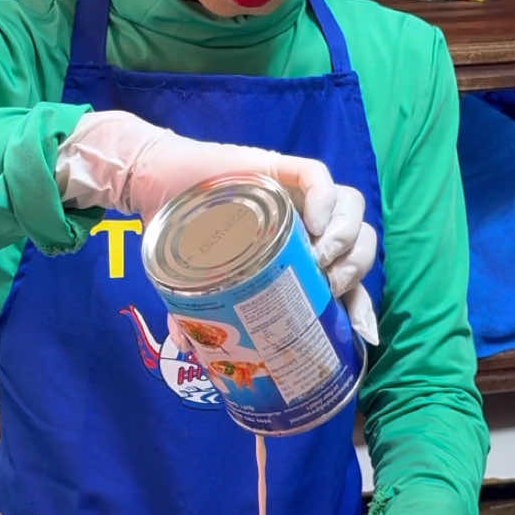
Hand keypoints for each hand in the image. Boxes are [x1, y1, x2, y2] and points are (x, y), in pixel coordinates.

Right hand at [56, 110, 378, 341]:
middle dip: (353, 269)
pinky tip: (314, 228)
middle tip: (326, 289)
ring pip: (351, 207)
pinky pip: (321, 178)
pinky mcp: (280, 169)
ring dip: (346, 238)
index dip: (361, 302)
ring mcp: (296, 196)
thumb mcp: (195, 284)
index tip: (357, 330)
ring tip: (320, 261)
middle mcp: (306, 224)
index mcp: (299, 255)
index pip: (348, 277)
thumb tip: (184, 345)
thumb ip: (192, 315)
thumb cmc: (181, 234)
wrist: (154, 187)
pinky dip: (326, 202)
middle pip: (359, 242)